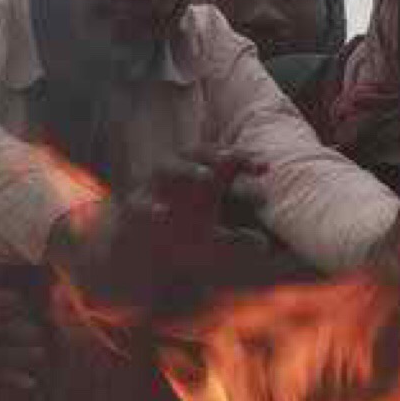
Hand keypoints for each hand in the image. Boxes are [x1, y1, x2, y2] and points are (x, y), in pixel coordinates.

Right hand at [48, 154, 257, 310]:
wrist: (134, 247)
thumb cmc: (180, 233)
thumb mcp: (211, 238)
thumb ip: (236, 239)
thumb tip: (266, 247)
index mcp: (200, 177)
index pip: (225, 158)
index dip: (245, 159)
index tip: (265, 167)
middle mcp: (179, 175)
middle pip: (198, 153)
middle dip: (217, 154)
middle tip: (237, 158)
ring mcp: (155, 187)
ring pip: (169, 166)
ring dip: (189, 169)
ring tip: (208, 177)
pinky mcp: (133, 206)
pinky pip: (140, 202)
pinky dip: (151, 207)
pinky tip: (163, 214)